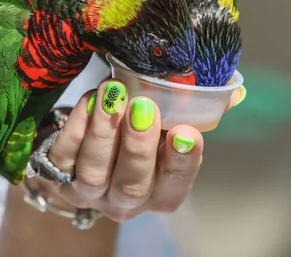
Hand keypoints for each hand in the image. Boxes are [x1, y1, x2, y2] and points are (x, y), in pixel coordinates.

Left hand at [24, 79, 245, 221]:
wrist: (82, 148)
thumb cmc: (133, 133)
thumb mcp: (165, 124)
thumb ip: (194, 111)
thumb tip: (233, 91)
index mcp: (158, 193)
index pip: (174, 186)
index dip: (182, 163)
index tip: (188, 132)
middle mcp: (124, 200)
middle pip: (132, 184)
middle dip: (138, 145)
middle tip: (144, 107)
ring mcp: (88, 191)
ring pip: (95, 171)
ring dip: (104, 131)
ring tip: (113, 92)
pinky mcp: (57, 175)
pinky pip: (63, 155)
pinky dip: (75, 127)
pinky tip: (89, 100)